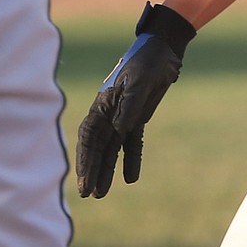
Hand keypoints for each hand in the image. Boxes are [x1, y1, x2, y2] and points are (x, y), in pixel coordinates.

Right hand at [76, 1, 195, 197]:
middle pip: (96, 146)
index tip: (84, 179)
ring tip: (102, 193)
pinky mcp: (137, 118)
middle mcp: (108, 113)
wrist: (163, 52)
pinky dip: (130, 159)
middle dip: (91, 170)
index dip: (85, 158)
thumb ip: (128, 107)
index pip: (89, 136)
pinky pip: (131, 143)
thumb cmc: (146, 63)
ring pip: (111, 148)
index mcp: (103, 104)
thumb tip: (119, 131)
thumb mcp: (138, 84)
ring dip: (106, 169)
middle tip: (88, 194)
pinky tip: (130, 178)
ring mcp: (122, 116)